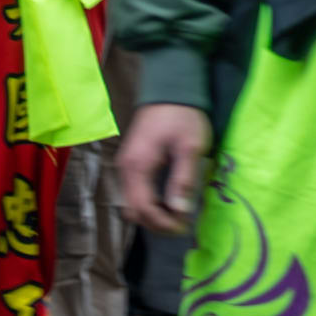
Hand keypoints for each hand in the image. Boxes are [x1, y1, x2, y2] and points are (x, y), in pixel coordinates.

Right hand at [117, 102, 210, 234]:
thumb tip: (180, 211)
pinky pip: (135, 191)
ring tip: (178, 212)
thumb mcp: (189, 148)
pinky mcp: (131, 160)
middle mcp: (126, 168)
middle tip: (183, 223)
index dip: (163, 223)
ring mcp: (126, 164)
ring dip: (153, 213)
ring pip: (133, 202)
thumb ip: (183, 180)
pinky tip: (168, 198)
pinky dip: (149, 201)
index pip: (143, 208)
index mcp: (138, 166)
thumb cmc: (182, 117)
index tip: (185, 227)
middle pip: (134, 209)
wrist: (169, 88)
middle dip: (157, 222)